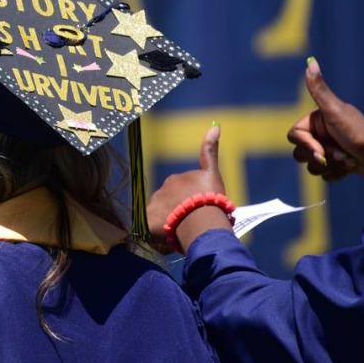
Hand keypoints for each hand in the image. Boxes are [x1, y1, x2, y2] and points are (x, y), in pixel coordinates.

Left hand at [145, 125, 232, 251]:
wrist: (200, 221)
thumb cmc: (211, 199)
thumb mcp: (213, 174)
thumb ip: (210, 151)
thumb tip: (215, 125)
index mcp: (178, 179)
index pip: (181, 191)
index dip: (188, 201)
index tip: (196, 210)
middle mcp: (163, 189)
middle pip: (170, 203)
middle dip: (178, 211)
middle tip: (192, 223)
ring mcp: (155, 204)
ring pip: (161, 214)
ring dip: (169, 221)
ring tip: (183, 231)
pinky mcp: (148, 219)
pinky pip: (151, 227)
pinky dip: (159, 232)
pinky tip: (171, 237)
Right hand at [288, 58, 363, 180]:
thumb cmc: (358, 132)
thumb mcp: (334, 111)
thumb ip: (319, 89)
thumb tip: (310, 62)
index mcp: (317, 120)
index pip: (294, 136)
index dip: (306, 145)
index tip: (320, 149)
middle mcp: (322, 133)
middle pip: (301, 152)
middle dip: (320, 157)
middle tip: (338, 154)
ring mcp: (330, 150)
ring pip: (312, 166)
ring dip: (330, 166)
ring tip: (347, 161)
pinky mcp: (338, 165)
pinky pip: (325, 175)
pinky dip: (337, 174)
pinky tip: (350, 168)